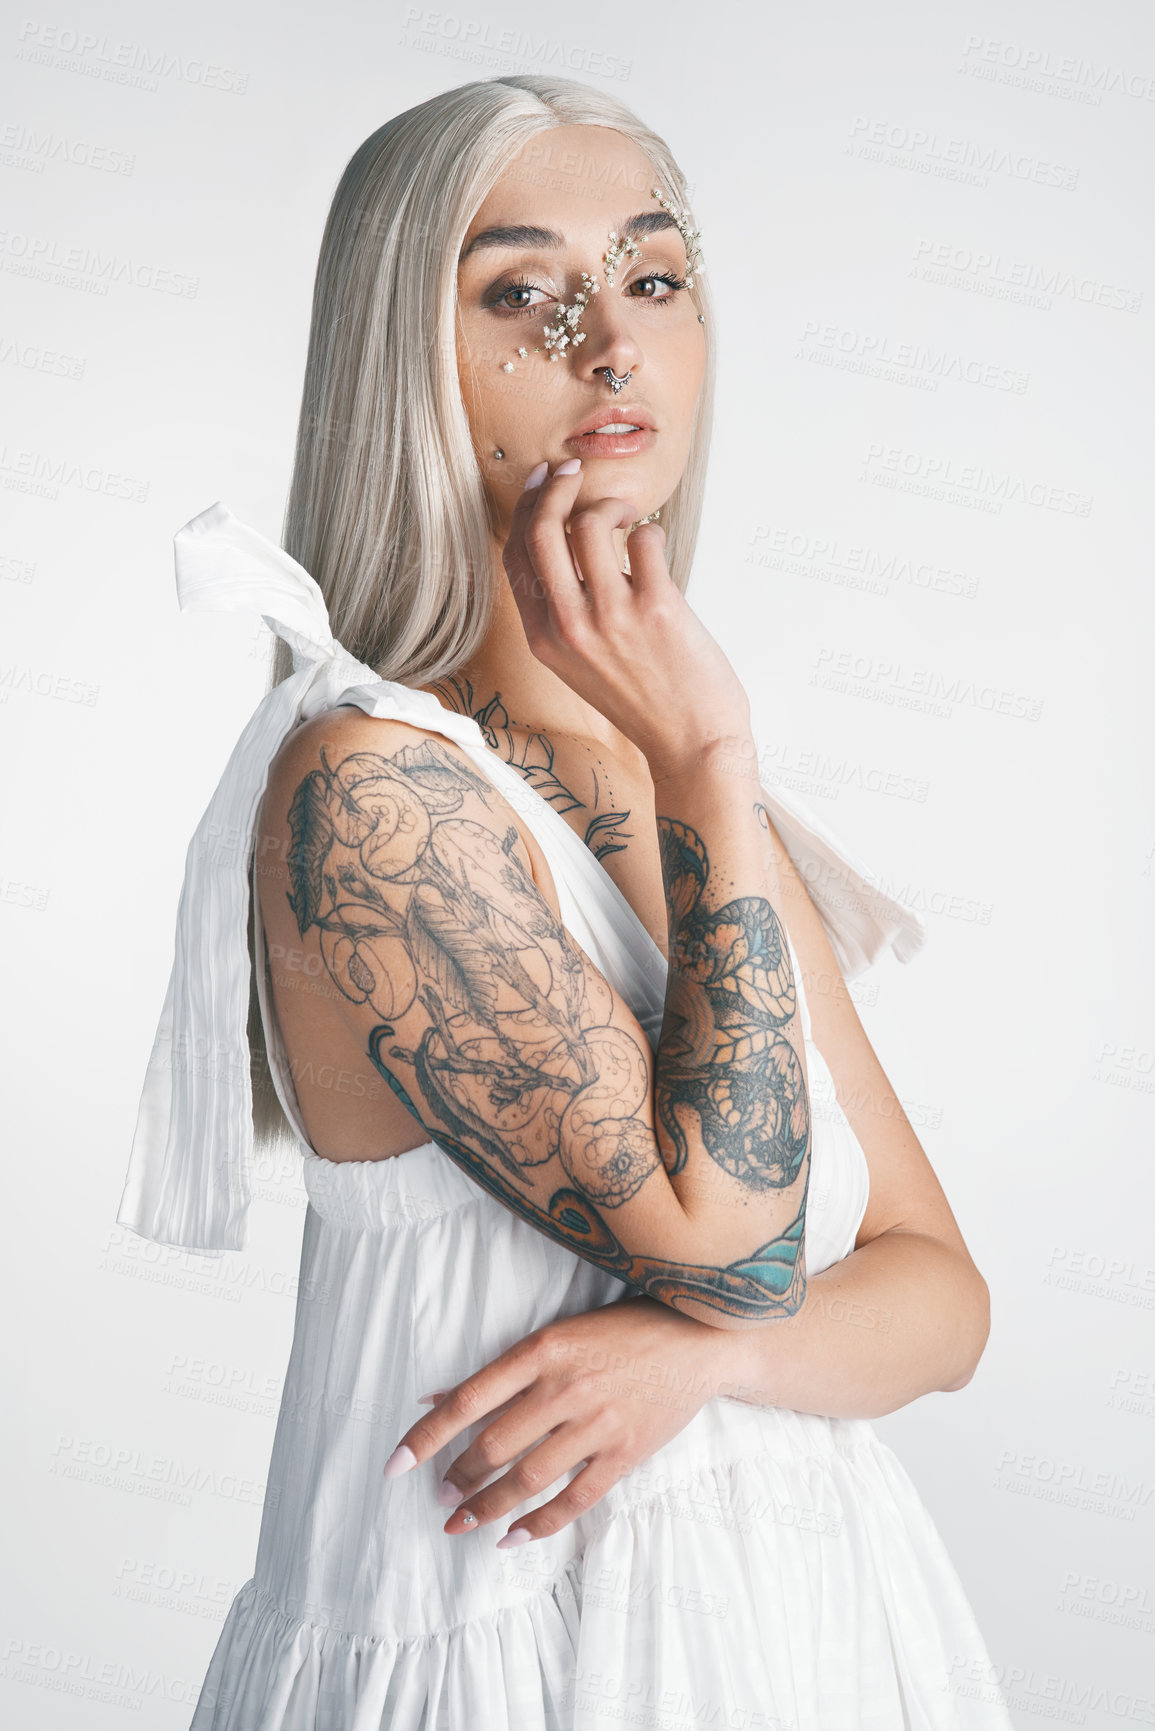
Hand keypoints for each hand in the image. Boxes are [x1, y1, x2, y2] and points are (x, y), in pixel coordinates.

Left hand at [384, 1296, 736, 1546]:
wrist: (699, 1339)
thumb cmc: (622, 1330)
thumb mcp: (557, 1334)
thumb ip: (501, 1370)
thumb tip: (436, 1397)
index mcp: (543, 1349)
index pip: (469, 1399)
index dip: (426, 1436)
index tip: (395, 1464)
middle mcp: (566, 1387)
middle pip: (495, 1445)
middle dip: (459, 1477)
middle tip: (440, 1496)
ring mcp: (598, 1423)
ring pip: (529, 1478)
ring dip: (488, 1506)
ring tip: (461, 1521)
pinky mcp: (625, 1452)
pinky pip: (575, 1499)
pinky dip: (540, 1524)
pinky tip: (513, 1538)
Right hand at [502, 461, 751, 777]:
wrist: (691, 743)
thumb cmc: (644, 703)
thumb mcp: (582, 665)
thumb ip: (566, 613)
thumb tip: (567, 543)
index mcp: (545, 640)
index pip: (517, 557)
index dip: (527, 510)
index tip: (543, 484)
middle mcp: (570, 627)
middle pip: (541, 532)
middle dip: (555, 488)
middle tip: (573, 472)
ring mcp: (611, 617)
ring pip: (591, 525)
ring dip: (611, 505)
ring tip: (629, 515)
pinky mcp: (656, 608)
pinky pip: (645, 539)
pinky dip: (651, 531)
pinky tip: (656, 548)